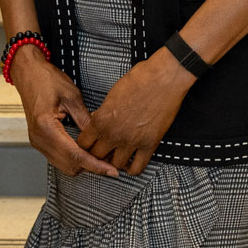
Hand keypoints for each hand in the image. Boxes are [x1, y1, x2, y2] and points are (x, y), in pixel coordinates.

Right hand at [11, 48, 118, 177]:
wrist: (28, 72)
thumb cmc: (45, 79)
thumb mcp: (72, 96)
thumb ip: (86, 119)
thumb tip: (100, 136)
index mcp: (46, 127)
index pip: (75, 155)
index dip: (95, 165)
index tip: (111, 171)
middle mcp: (39, 138)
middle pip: (69, 165)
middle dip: (91, 167)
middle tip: (111, 163)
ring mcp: (37, 141)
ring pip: (64, 165)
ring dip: (82, 164)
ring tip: (101, 159)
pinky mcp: (39, 140)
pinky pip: (58, 158)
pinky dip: (74, 158)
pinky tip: (86, 152)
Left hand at [75, 49, 193, 174]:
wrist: (164, 78)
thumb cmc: (140, 79)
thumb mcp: (112, 94)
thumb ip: (103, 112)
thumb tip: (99, 120)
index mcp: (102, 120)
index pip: (83, 143)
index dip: (85, 144)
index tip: (90, 143)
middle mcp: (114, 134)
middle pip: (96, 156)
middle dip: (98, 154)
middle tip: (102, 151)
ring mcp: (132, 141)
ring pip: (115, 165)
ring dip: (115, 161)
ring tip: (117, 156)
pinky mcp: (149, 144)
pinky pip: (138, 167)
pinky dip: (133, 169)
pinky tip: (131, 163)